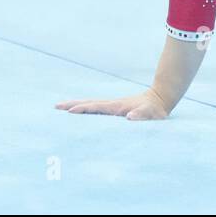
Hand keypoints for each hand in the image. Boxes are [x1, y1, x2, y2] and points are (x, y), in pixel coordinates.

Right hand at [55, 89, 171, 120]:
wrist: (159, 98)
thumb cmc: (156, 110)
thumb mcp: (151, 114)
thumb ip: (142, 115)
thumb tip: (129, 117)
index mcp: (117, 107)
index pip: (96, 107)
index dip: (83, 109)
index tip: (69, 111)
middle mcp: (112, 105)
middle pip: (88, 103)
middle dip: (72, 105)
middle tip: (56, 106)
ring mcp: (112, 105)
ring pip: (90, 104)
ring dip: (76, 105)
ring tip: (61, 107)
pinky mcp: (114, 108)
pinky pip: (95, 108)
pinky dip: (84, 108)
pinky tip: (80, 112)